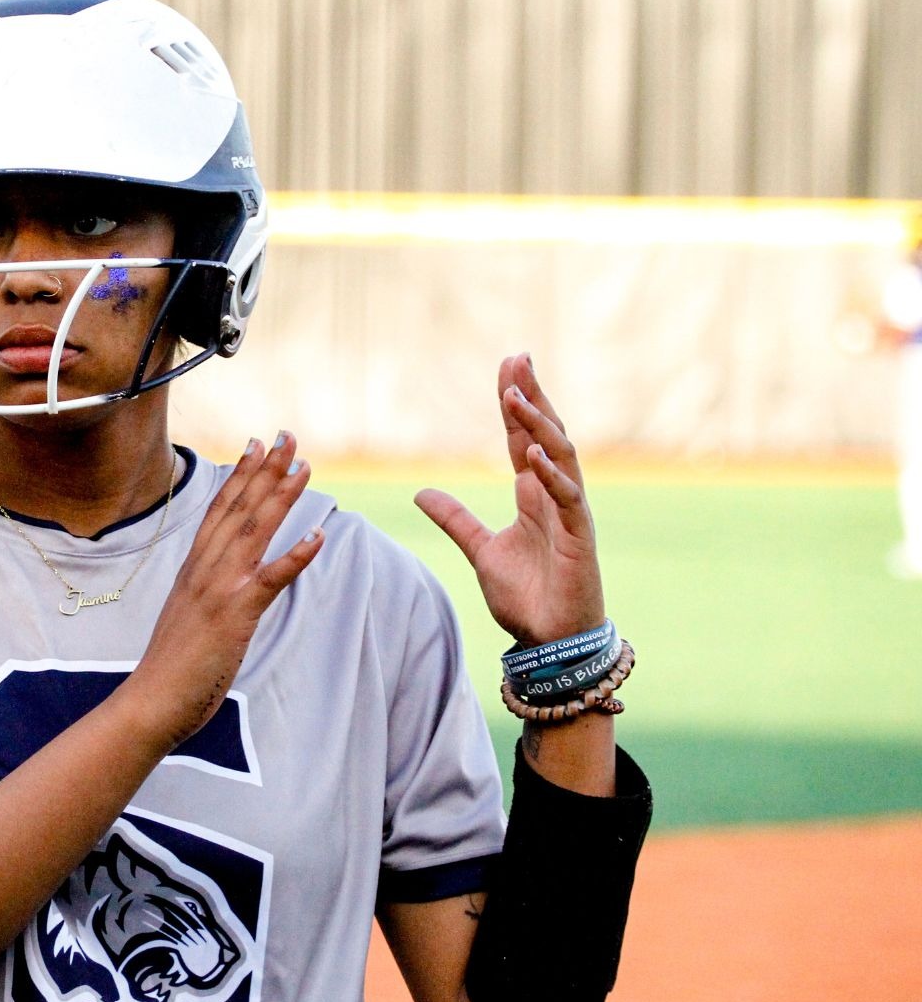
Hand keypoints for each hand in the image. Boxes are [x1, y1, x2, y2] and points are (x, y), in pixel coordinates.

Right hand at [122, 433, 322, 752]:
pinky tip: (319, 535)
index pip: (218, 510)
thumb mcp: (187, 618)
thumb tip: (218, 585)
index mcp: (193, 569)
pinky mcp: (235, 615)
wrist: (151, 701)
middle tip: (288, 438)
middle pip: (238, 508)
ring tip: (306, 467)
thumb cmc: (170, 668)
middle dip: (265, 471)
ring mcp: (218, 589)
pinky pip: (271, 578)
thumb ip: (204, 594)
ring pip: (254, 531)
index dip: (240, 475)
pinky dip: (296, 555)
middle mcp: (204, 570)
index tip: (256, 446)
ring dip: (282, 496)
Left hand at [415, 353, 603, 645]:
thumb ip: (456, 520)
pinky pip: (568, 498)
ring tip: (517, 398)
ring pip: (561, 457)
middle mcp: (554, 496)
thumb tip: (422, 493)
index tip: (507, 367)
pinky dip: (552, 475)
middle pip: (546, 434)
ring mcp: (570, 514)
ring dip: (540, 427)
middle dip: (532, 397)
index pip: (524, 438)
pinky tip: (536, 453)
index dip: (515, 403)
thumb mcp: (480, 550)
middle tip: (518, 359)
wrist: (549, 642)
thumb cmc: (526, 597)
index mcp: (533, 496)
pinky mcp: (579, 538)